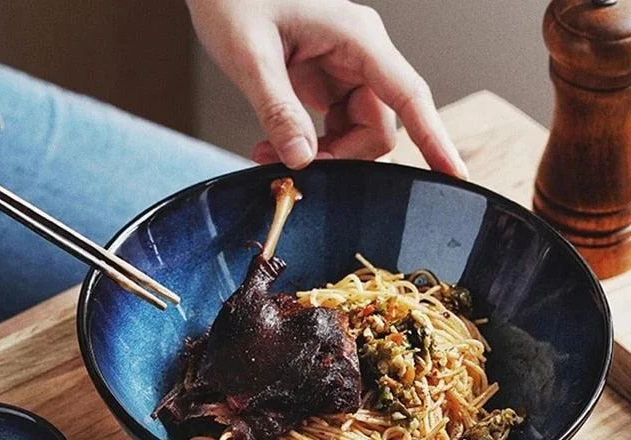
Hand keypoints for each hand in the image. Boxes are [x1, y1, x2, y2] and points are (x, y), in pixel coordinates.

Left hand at [187, 0, 466, 177]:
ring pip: (358, 135)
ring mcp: (346, 70)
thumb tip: (303, 160)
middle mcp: (361, 55)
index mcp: (358, 39)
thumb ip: (277, 109)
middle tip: (286, 165)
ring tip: (268, 152)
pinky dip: (310, 146)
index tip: (454, 174)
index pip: (410, 96)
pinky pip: (336, 129)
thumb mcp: (250, 56)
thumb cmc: (234, 1)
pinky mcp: (328, 83)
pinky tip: (274, 145)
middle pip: (378, 129)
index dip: (434, 139)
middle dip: (340, 158)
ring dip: (322, 156)